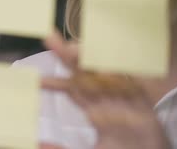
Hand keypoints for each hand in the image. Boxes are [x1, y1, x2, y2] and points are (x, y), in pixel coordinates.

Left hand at [41, 30, 171, 148]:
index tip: (36, 79)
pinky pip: (129, 82)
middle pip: (83, 72)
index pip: (70, 90)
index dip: (53, 83)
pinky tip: (104, 63)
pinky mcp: (141, 102)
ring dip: (89, 58)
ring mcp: (123, 97)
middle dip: (67, 56)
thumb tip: (40, 144)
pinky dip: (118, 72)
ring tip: (70, 47)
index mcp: (94, 108)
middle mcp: (106, 98)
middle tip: (49, 39)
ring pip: (103, 71)